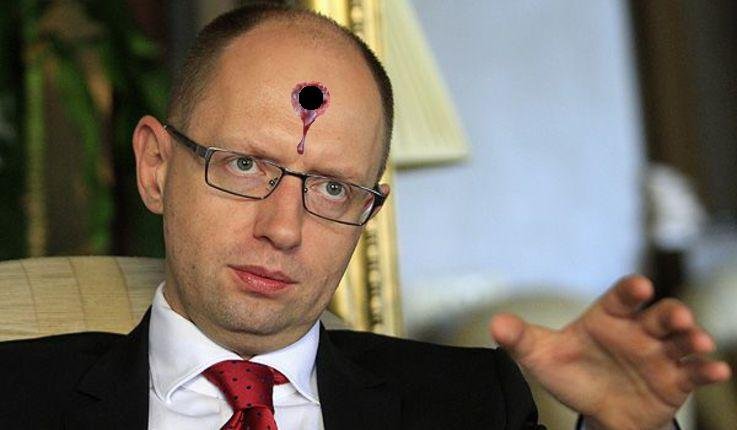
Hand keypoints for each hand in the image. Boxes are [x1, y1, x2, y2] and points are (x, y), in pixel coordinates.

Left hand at [489, 275, 730, 429]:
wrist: (596, 410)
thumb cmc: (572, 372)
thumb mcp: (543, 356)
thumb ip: (521, 339)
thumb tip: (495, 324)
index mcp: (608, 317)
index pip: (621, 297)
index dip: (630, 290)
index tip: (639, 286)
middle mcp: (638, 331)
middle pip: (658, 315)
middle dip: (670, 312)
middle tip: (677, 316)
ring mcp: (660, 354)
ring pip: (681, 340)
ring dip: (692, 338)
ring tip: (697, 341)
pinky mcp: (675, 380)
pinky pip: (694, 372)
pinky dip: (707, 370)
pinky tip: (717, 371)